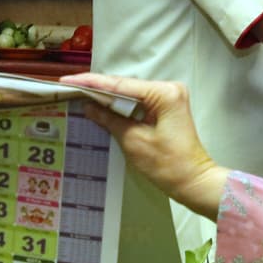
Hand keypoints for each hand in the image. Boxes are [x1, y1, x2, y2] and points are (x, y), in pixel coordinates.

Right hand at [61, 72, 226, 214]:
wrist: (194, 182)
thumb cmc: (168, 165)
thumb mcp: (133, 141)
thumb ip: (109, 119)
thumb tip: (88, 106)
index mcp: (164, 93)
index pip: (120, 85)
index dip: (91, 83)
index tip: (68, 80)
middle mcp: (169, 89)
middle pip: (125, 86)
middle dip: (97, 87)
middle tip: (69, 86)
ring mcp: (169, 97)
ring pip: (130, 93)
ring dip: (107, 96)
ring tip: (78, 93)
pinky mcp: (166, 108)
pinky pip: (138, 103)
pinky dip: (119, 105)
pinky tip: (99, 104)